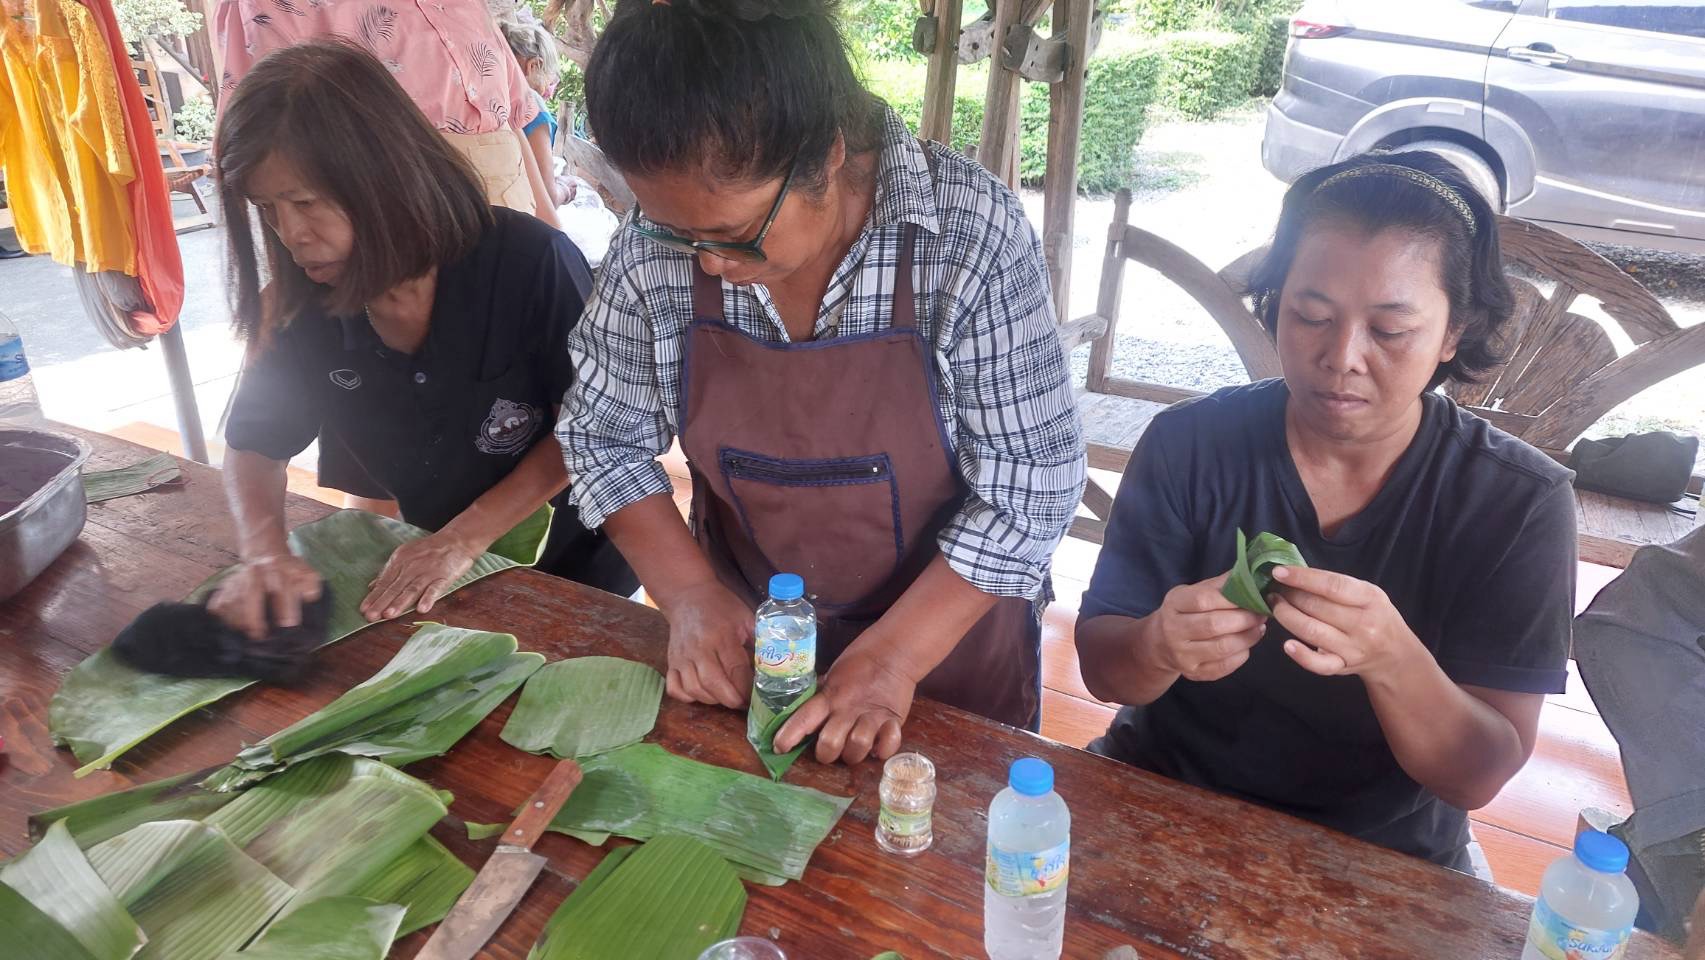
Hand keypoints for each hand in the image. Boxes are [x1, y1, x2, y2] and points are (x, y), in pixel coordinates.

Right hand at [207, 554, 322, 640]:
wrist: (265, 553)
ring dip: (238, 621)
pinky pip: (218, 603)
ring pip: (232, 601)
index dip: (285, 609)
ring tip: (246, 635)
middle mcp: (257, 572)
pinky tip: (232, 626)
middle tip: (260, 636)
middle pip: (251, 594)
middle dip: (254, 618)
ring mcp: (238, 578)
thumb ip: (311, 586)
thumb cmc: (288, 571)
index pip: (282, 589)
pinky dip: (223, 617)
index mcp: (279, 570)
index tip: (288, 626)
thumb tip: (309, 597)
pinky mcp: (225, 585)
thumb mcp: (306, 574)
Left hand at [360, 531, 479, 620]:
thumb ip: (389, 571)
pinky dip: (428, 598)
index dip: (374, 596)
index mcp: (400, 561)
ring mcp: (428, 572)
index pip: (385, 582)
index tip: (363, 610)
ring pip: (412, 589)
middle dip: (382, 602)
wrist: (455, 540)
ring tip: (389, 615)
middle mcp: (411, 567)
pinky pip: (435, 588)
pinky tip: (422, 609)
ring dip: (400, 602)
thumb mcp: (405, 555)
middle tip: (370, 616)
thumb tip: (372, 586)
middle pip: (395, 587)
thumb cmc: (428, 550)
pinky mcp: (444, 577)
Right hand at [660, 580, 753, 708]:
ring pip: (694, 690)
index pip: (735, 669)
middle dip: (731, 700)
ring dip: (712, 701)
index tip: (757, 697)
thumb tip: (775, 666)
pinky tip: (702, 694)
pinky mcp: (671, 662)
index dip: (747, 688)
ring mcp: (682, 657)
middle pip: (713, 684)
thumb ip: (759, 640)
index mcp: (721, 635)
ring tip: (726, 697)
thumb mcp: (746, 617)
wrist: (688, 596)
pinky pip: (675, 689)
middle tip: (743, 704)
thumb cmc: (721, 607)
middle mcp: (699, 648)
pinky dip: (688, 697)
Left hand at [774, 646, 913, 764]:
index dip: (790, 735)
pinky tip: (878, 746)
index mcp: (829, 697)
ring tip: (853, 748)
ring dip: (853, 754)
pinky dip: (882, 750)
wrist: (892, 652)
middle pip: (830, 743)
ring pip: (857, 746)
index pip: (804, 718)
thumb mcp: (832, 677)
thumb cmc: (857, 666)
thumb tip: (796, 710)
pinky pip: (888, 746)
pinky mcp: (894, 720)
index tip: (779, 748)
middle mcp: (848, 709)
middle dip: (825, 754)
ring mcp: (873, 716)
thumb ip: (820, 696)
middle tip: (828, 751)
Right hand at [1138, 573, 1267, 682]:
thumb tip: (1250, 573)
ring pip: (1222, 647)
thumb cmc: (1185, 612)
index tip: (1253, 597)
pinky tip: (1246, 645)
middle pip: (1214, 625)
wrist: (1160, 643)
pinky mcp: (1193, 673)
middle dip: (1244, 619)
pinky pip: (1224, 666)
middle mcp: (1173, 630)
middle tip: (1261, 614)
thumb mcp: (1193, 592)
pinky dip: (1241, 655)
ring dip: (1248, 637)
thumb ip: (1219, 585)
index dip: (1232, 598)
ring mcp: (1182, 655)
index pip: (1203, 600)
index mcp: (1174, 604)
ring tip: (1258, 628)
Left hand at [1268, 565, 1425, 681]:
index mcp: (1370, 598)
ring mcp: (1352, 648)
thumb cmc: (1375, 616)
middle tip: (1275, 589)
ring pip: (1312, 632)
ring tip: (1275, 605)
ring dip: (1286, 616)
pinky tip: (1287, 644)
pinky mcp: (1342, 666)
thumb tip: (1296, 573)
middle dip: (1289, 595)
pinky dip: (1301, 655)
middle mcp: (1363, 624)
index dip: (1302, 577)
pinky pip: (1318, 664)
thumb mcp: (1368, 594)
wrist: (1395, 655)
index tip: (1279, 572)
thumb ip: (1338, 585)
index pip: (1332, 585)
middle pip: (1317, 607)